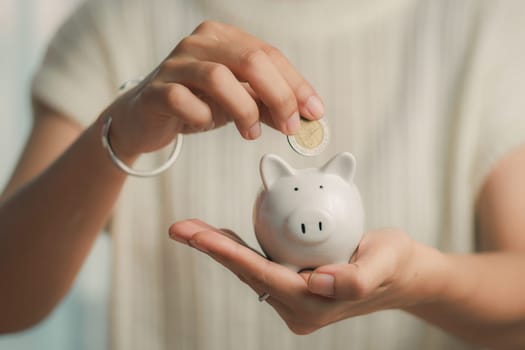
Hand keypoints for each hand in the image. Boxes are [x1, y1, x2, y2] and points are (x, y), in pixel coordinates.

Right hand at [106, 21, 324, 157]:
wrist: (145, 119)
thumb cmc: (196, 104)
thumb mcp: (238, 103)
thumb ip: (268, 106)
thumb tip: (306, 118)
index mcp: (223, 38)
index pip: (269, 55)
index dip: (296, 85)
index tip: (314, 113)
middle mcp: (199, 43)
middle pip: (251, 60)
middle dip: (279, 96)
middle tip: (290, 127)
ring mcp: (174, 64)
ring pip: (218, 76)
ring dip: (244, 109)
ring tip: (250, 133)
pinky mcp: (155, 89)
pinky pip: (182, 99)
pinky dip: (202, 116)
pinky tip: (206, 124)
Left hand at [169, 219, 447, 333]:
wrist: (403, 276)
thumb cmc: (395, 264)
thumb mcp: (386, 262)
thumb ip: (357, 278)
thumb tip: (317, 282)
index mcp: (315, 303)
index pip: (264, 275)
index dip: (230, 254)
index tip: (199, 236)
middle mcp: (299, 307)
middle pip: (248, 273)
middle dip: (213, 250)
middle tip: (181, 228)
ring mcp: (295, 300)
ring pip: (250, 271)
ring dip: (221, 249)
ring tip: (191, 229)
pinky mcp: (295, 288)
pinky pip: (261, 267)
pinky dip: (240, 250)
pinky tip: (222, 236)